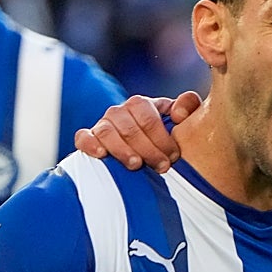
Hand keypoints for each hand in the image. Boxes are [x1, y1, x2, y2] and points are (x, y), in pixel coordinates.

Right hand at [74, 92, 201, 172]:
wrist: (147, 151)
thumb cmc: (166, 136)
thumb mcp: (181, 120)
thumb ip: (188, 106)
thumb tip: (177, 113)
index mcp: (141, 105)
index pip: (148, 118)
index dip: (162, 138)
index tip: (173, 157)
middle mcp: (120, 112)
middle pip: (129, 128)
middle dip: (148, 149)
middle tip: (162, 167)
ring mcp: (103, 124)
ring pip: (107, 132)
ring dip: (122, 150)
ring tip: (136, 165)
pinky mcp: (89, 138)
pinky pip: (83, 137)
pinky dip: (90, 144)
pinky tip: (101, 155)